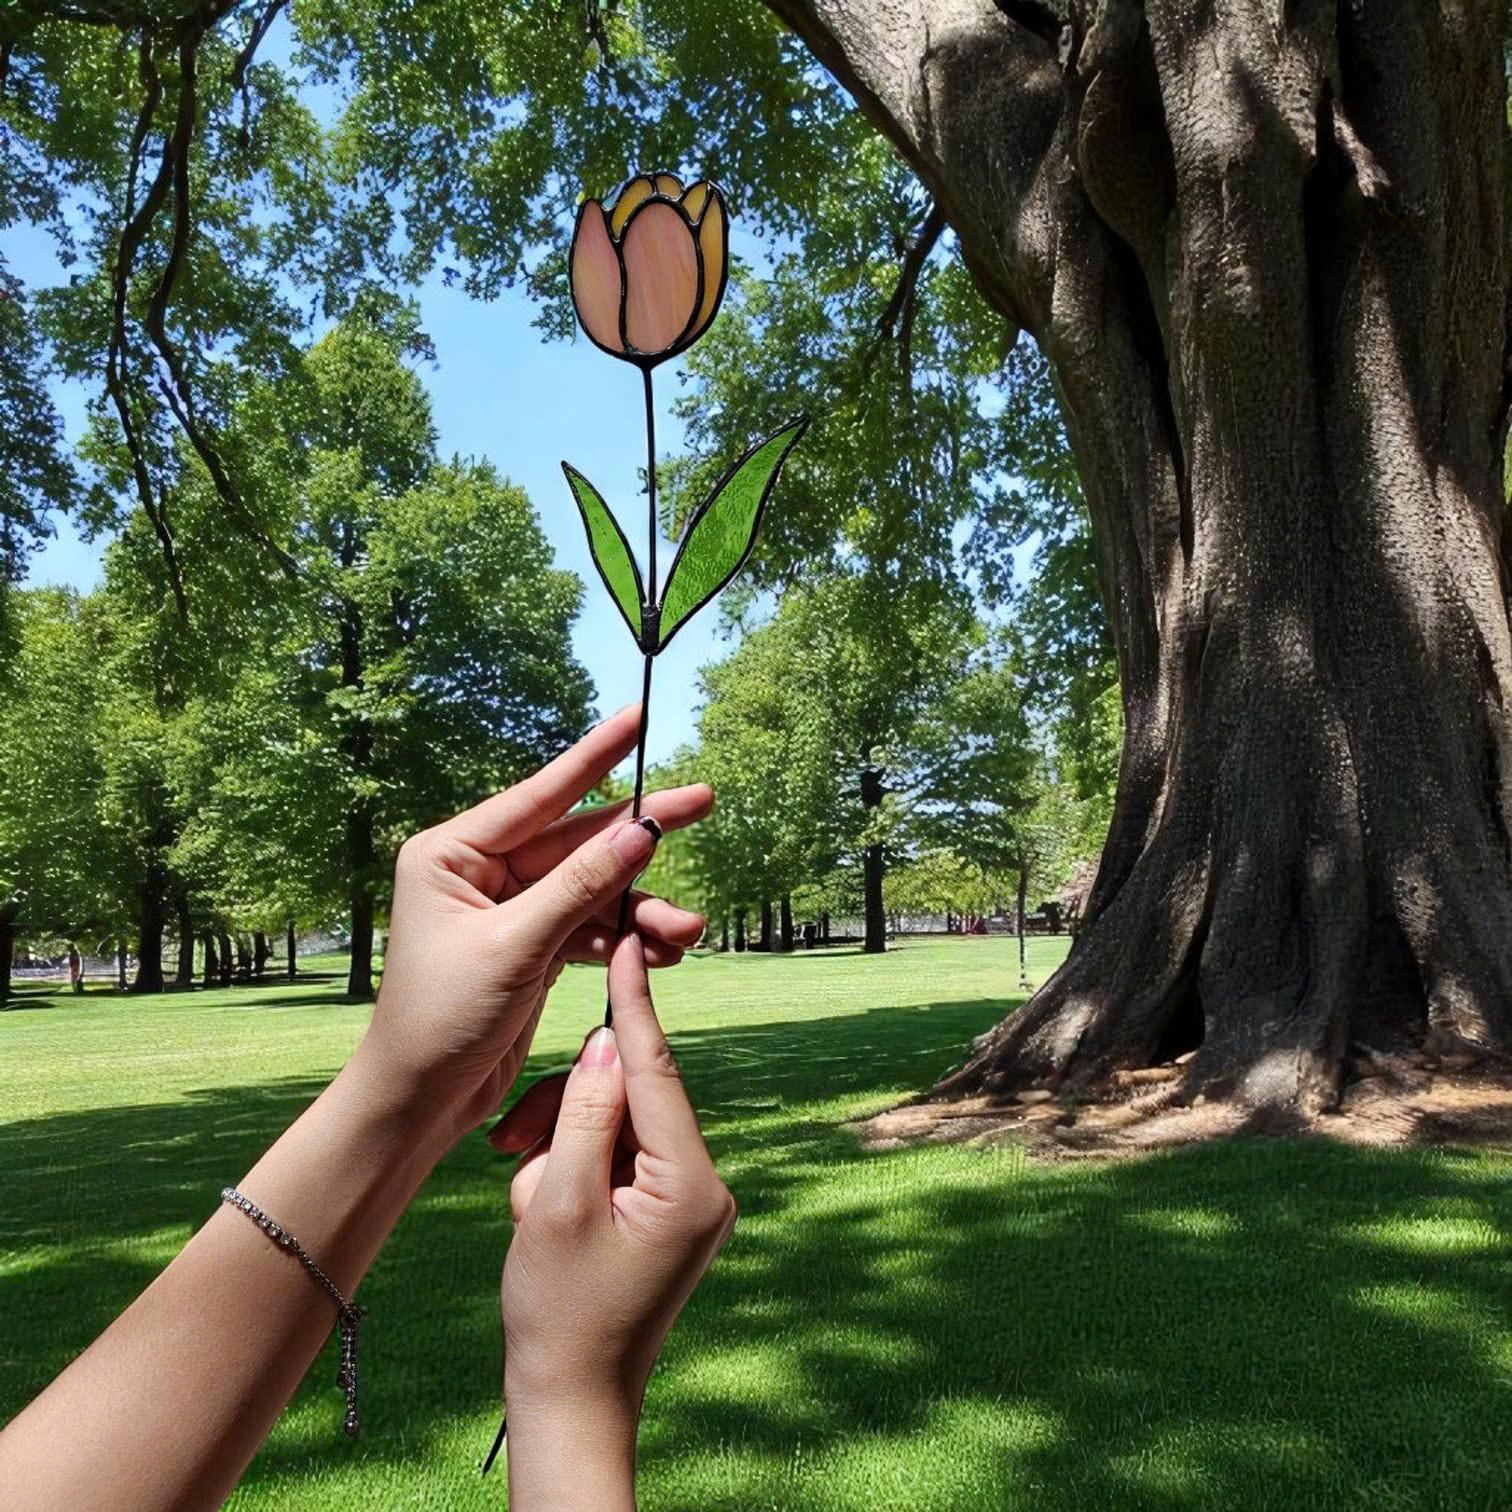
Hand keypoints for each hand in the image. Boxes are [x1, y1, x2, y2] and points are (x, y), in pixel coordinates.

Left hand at [350, 704, 712, 1141]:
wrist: (419, 1103)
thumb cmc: (442, 1019)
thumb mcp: (516, 947)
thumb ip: (580, 886)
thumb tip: (640, 829)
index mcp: (452, 852)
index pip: (540, 794)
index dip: (595, 755)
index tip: (638, 716)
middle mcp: (478, 871)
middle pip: (576, 841)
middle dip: (640, 839)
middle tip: (703, 800)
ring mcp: (508, 909)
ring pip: (591, 890)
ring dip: (639, 909)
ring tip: (687, 931)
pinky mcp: (530, 947)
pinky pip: (588, 927)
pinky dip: (624, 939)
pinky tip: (665, 951)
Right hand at [495, 934, 736, 1426]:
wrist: (570, 1396)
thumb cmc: (557, 1310)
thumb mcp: (555, 1202)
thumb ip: (582, 1112)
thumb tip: (605, 1040)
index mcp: (692, 1185)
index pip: (658, 1072)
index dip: (634, 1005)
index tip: (627, 942)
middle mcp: (706, 1186)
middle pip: (629, 1101)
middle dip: (566, 1116)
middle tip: (513, 1150)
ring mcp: (690, 1201)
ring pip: (615, 1127)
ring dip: (560, 1148)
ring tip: (524, 1197)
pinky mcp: (668, 1211)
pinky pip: (617, 1158)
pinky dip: (572, 1168)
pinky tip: (539, 1205)